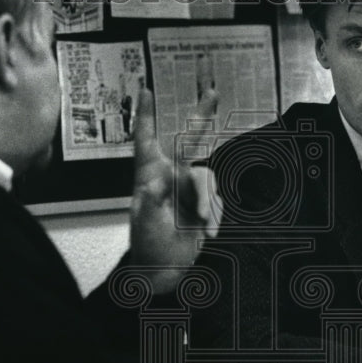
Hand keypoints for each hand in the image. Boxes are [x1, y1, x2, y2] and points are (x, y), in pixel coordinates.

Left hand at [129, 87, 219, 294]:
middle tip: (213, 93)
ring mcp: (189, 190)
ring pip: (207, 179)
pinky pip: (217, 201)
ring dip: (207, 201)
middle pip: (187, 141)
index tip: (146, 90)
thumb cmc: (148, 246)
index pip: (145, 140)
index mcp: (149, 175)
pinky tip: (209, 233)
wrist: (166, 272)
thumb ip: (149, 206)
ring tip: (204, 225)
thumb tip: (153, 186)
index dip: (146, 114)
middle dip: (201, 116)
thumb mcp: (144, 226)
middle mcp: (171, 176)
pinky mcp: (204, 204)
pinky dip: (215, 216)